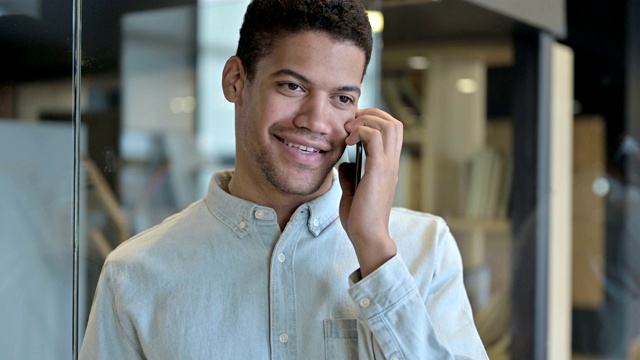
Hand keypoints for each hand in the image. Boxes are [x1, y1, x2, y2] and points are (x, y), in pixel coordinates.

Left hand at [338, 108, 402, 276]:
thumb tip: (345, 164)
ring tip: (350, 130)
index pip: (391, 132)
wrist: (367, 237)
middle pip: (394, 123)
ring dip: (367, 120)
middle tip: (352, 122)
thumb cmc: (360, 220)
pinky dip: (361, 131)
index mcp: (387, 168)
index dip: (373, 121)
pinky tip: (348, 141)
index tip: (353, 126)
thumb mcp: (353, 193)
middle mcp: (391, 164)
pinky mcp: (379, 170)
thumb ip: (351, 177)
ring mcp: (388, 166)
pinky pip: (375, 138)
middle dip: (372, 114)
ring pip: (389, 125)